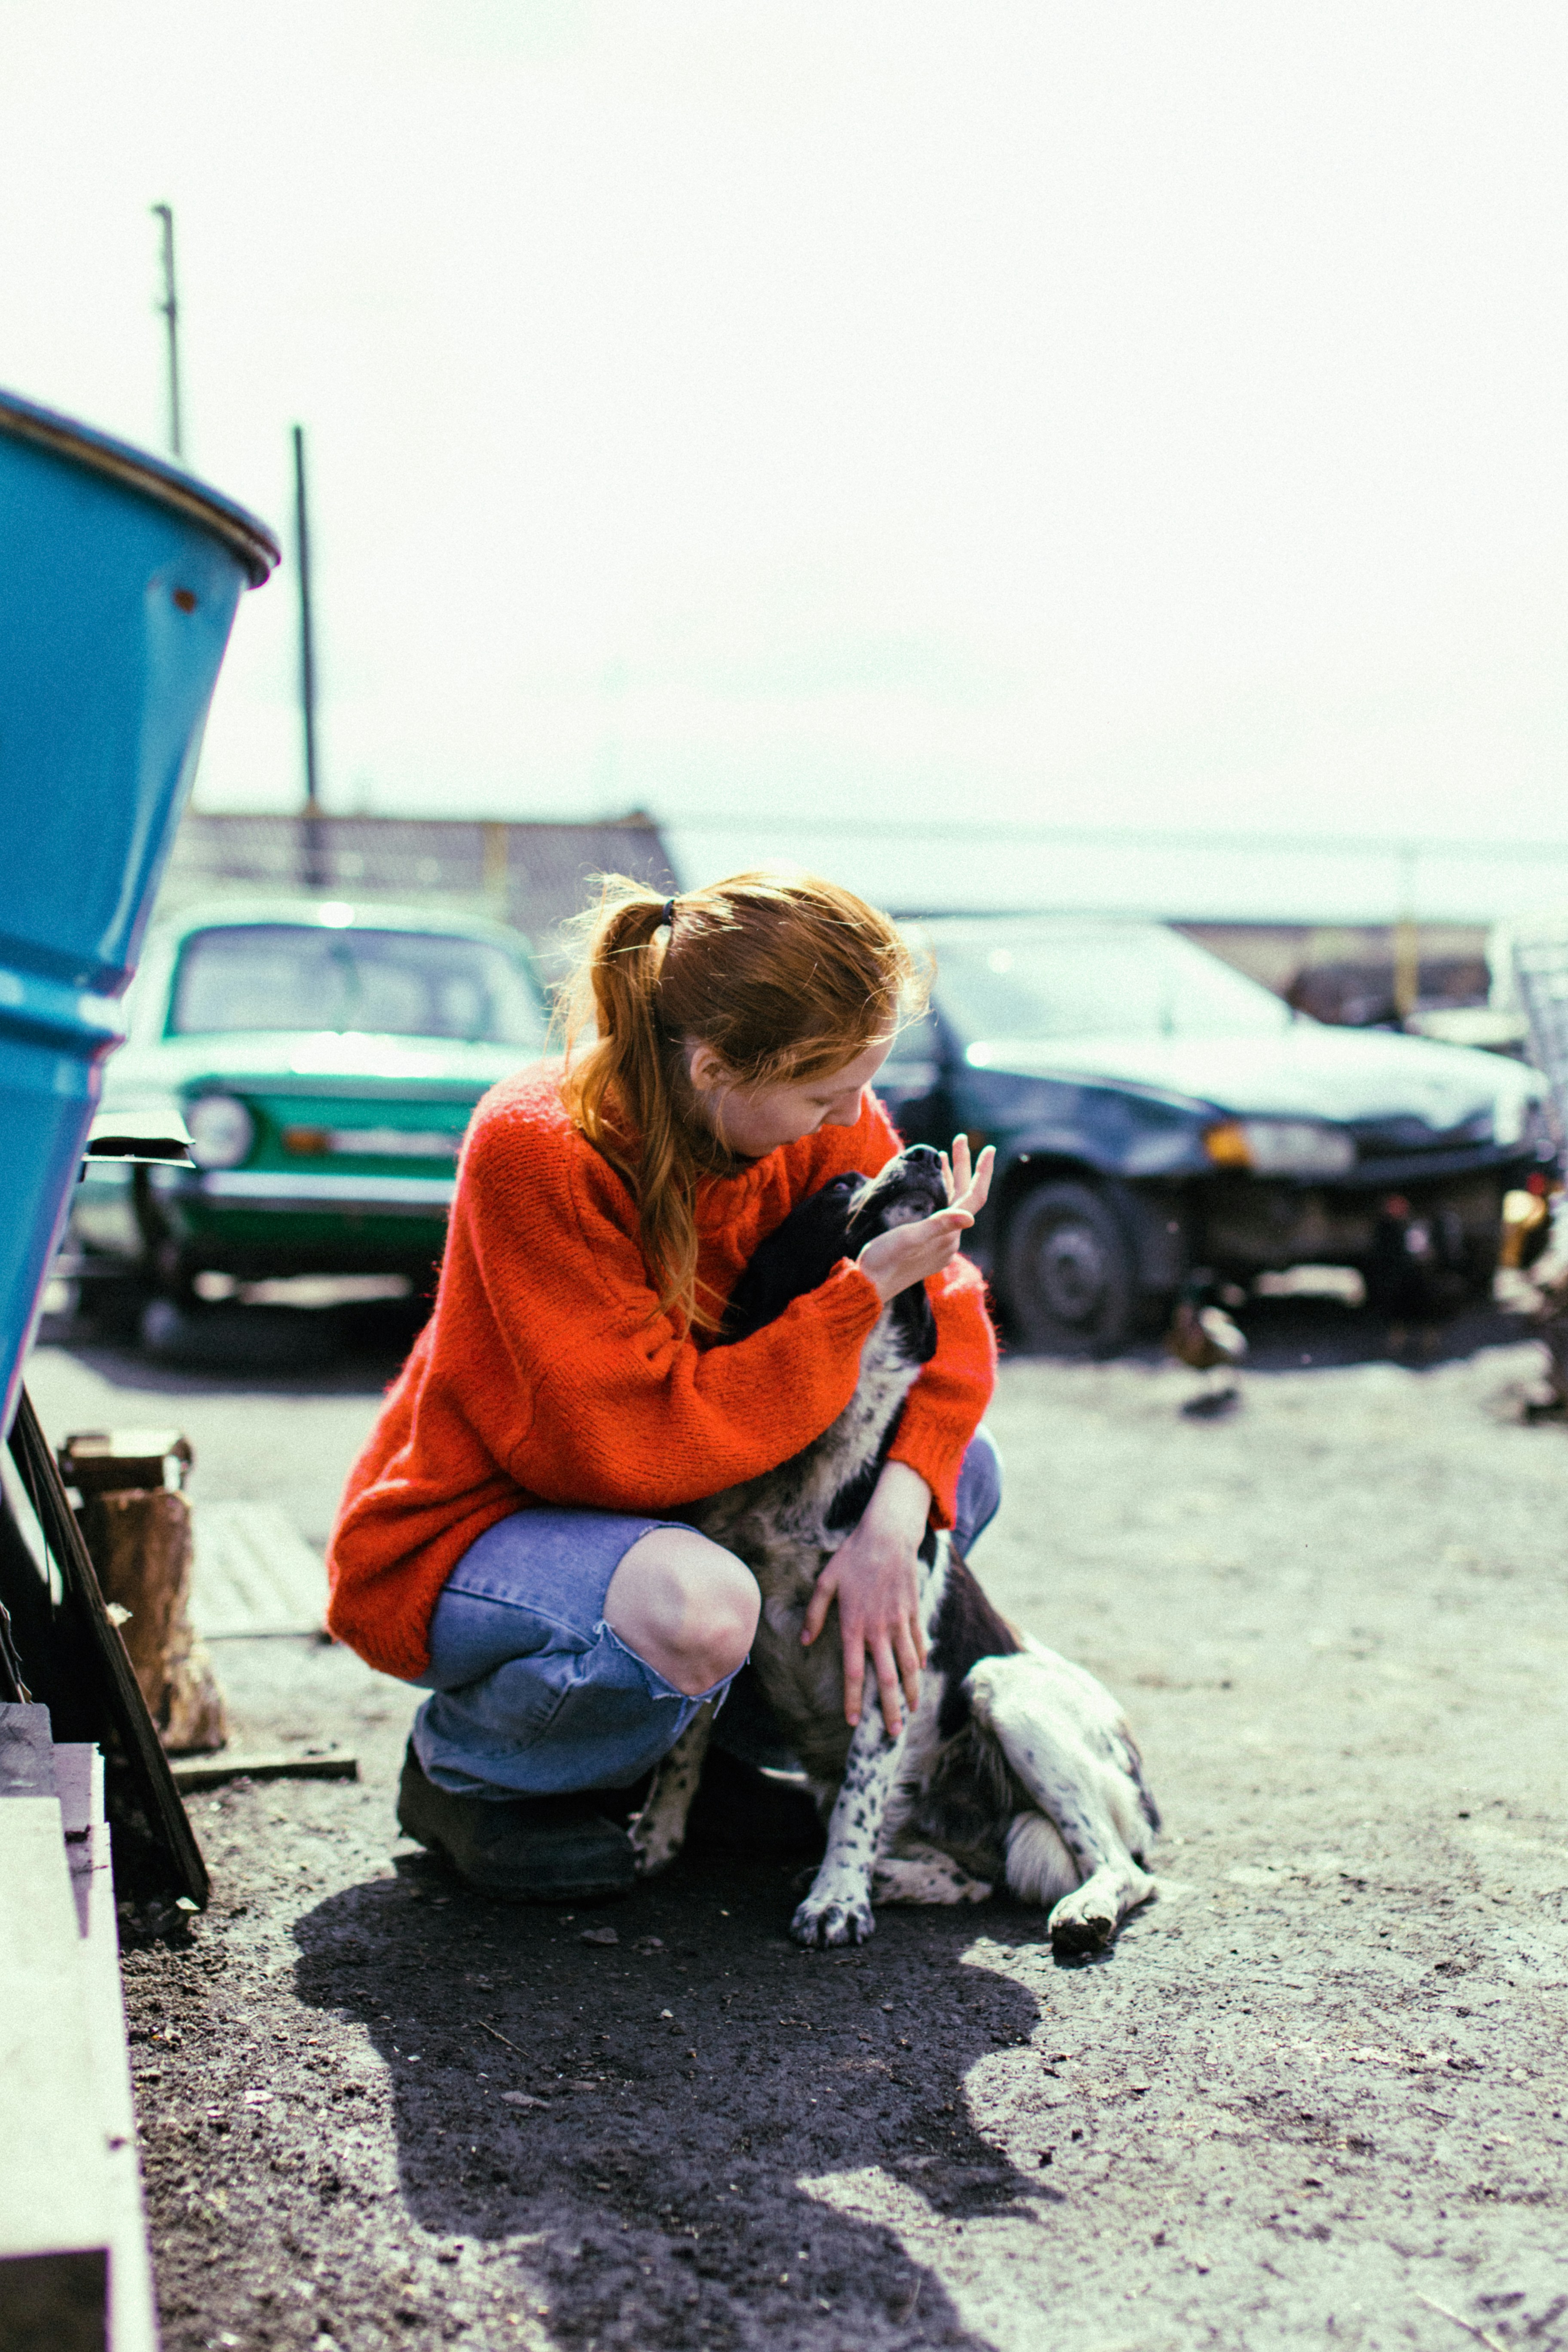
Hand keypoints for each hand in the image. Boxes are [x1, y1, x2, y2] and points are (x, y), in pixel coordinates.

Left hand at [801, 1460, 930, 1736]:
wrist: (888, 1535)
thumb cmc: (852, 1557)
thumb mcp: (825, 1582)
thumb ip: (814, 1614)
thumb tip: (805, 1641)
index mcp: (854, 1625)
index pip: (854, 1672)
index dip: (854, 1699)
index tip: (852, 1721)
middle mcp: (879, 1629)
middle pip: (887, 1678)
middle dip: (889, 1709)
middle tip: (891, 1733)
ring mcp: (900, 1622)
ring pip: (908, 1666)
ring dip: (910, 1692)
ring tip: (910, 1713)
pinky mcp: (913, 1612)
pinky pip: (918, 1644)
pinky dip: (919, 1662)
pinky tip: (919, 1675)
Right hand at [856, 1135, 994, 1307]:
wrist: (865, 1287)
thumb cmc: (883, 1260)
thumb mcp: (909, 1238)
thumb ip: (939, 1225)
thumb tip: (971, 1218)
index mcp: (949, 1235)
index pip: (974, 1197)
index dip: (982, 1172)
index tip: (989, 1149)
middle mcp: (949, 1240)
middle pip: (964, 1197)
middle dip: (963, 1167)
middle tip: (960, 1138)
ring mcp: (938, 1244)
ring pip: (950, 1205)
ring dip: (950, 1179)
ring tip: (943, 1155)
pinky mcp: (926, 1247)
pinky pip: (939, 1214)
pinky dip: (938, 1194)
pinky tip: (929, 1187)